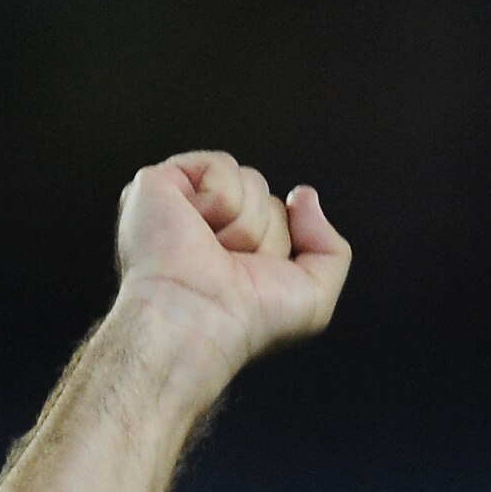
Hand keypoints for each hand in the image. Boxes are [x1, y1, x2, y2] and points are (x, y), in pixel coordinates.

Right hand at [111, 151, 349, 374]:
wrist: (198, 322)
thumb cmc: (244, 324)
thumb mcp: (314, 299)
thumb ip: (331, 248)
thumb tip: (304, 196)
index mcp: (235, 252)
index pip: (280, 216)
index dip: (279, 247)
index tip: (251, 280)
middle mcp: (208, 227)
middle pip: (267, 196)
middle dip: (263, 233)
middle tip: (230, 267)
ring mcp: (181, 204)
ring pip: (249, 180)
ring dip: (243, 224)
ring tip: (211, 253)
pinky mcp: (159, 184)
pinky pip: (221, 167)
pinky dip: (219, 201)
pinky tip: (194, 229)